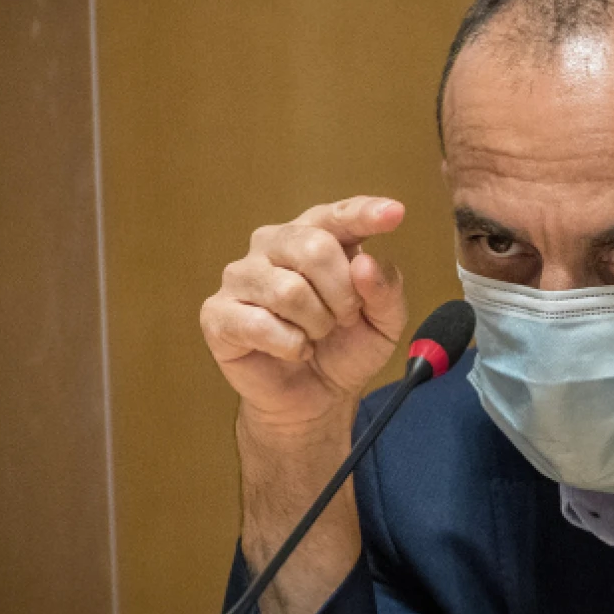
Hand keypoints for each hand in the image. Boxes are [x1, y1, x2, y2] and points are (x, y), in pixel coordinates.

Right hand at [201, 196, 407, 430]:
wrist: (314, 400)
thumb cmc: (345, 349)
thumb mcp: (384, 323)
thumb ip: (386, 290)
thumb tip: (365, 264)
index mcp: (315, 234)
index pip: (338, 215)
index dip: (364, 213)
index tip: (394, 213)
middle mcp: (272, 244)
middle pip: (314, 247)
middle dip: (342, 294)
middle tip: (344, 319)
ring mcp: (241, 276)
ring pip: (288, 290)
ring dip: (316, 323)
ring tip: (316, 336)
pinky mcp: (218, 313)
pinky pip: (259, 324)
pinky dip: (289, 345)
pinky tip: (294, 350)